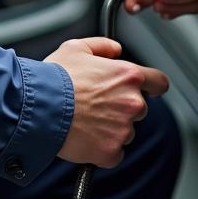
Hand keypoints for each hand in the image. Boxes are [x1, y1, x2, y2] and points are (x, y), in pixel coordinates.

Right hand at [45, 36, 168, 166]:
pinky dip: (102, 148)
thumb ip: (102, 45)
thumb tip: (116, 49)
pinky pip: (114, 153)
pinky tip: (84, 136)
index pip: (159, 82)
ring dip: (111, 128)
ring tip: (85, 119)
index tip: (146, 89)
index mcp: (128, 76)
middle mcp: (132, 103)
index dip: (152, 85)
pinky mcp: (112, 152)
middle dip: (121, 107)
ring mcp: (123, 129)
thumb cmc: (55, 77)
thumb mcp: (76, 47)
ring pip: (125, 131)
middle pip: (138, 108)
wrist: (38, 107)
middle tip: (96, 104)